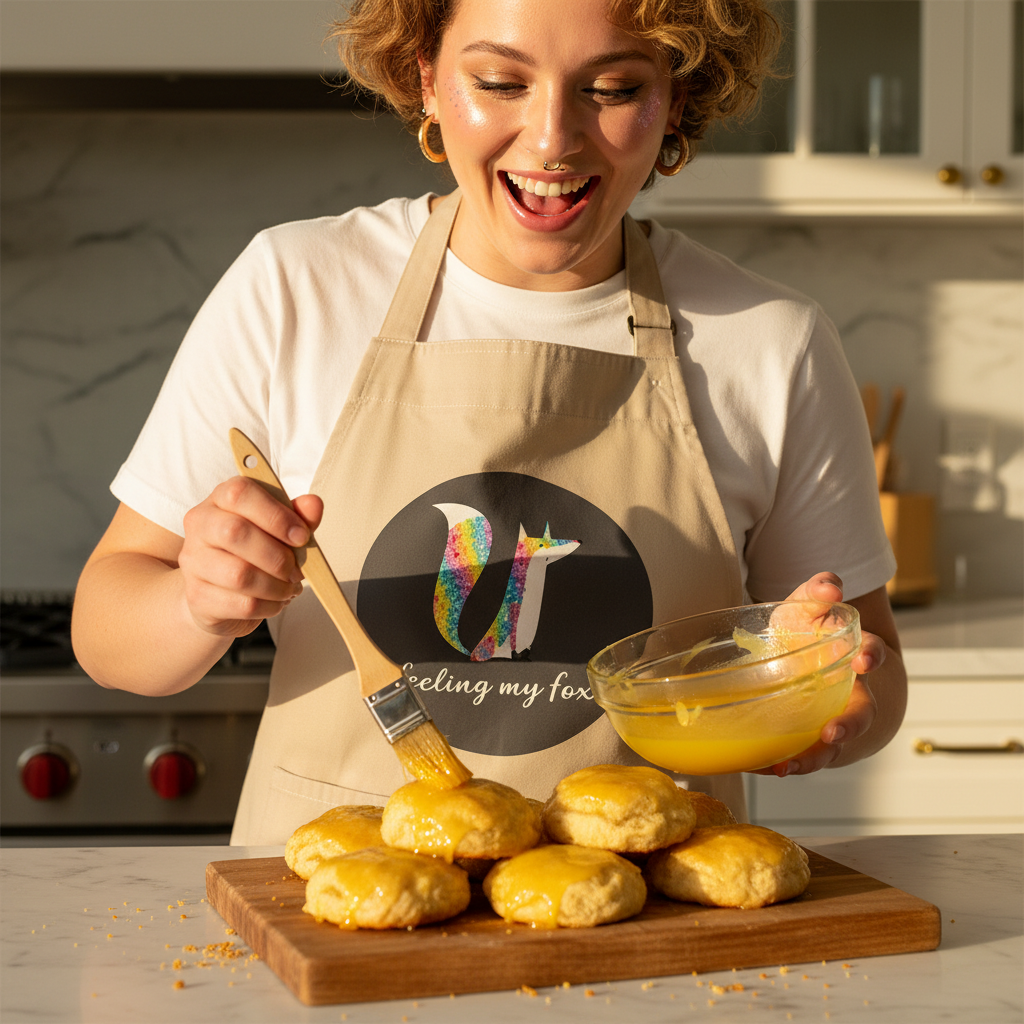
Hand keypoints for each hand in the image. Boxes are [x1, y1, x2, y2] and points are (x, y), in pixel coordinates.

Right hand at [177, 478, 323, 636]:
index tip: (302, 536)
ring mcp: (193, 562)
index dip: (276, 515)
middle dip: (277, 556)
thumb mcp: (279, 528)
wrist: (219, 593)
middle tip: (297, 570)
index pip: (240, 493)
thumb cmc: (254, 551)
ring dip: (276, 586)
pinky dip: (270, 605)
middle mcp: (200, 525)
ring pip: (239, 574)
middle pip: (236, 532)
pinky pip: (242, 604)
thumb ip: (297, 515)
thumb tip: (313, 504)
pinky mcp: (198, 596)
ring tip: (289, 588)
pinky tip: (277, 601)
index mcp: (220, 499)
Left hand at [752, 571, 887, 776]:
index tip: (865, 658)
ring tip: (786, 767)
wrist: (822, 664)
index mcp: (859, 658)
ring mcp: (836, 722)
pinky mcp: (816, 742)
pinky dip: (785, 765)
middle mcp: (855, 696)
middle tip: (833, 733)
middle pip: (861, 715)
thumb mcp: (815, 607)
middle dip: (849, 726)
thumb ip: (821, 591)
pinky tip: (762, 769)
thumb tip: (831, 585)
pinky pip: (804, 758)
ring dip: (812, 759)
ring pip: (833, 748)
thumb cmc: (817, 634)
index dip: (871, 655)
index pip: (873, 654)